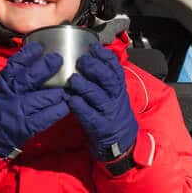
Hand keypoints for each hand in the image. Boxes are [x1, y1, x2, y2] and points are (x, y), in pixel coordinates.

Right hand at [0, 42, 69, 157]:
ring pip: (43, 98)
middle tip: (58, 60)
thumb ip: (17, 75)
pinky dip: (59, 109)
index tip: (40, 47)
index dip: (28, 54)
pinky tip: (67, 104)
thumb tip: (38, 58)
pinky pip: (48, 116)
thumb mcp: (3, 87)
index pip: (15, 64)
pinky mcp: (28, 126)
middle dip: (46, 67)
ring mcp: (20, 111)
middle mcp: (12, 95)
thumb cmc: (1, 106)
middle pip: (30, 78)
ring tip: (69, 87)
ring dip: (59, 92)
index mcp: (5, 83)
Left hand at [65, 43, 138, 159]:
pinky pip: (90, 115)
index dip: (106, 57)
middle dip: (96, 68)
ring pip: (99, 96)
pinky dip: (80, 107)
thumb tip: (88, 58)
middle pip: (109, 80)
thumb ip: (103, 81)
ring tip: (73, 79)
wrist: (121, 144)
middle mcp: (116, 99)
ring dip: (85, 86)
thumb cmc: (111, 116)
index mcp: (119, 90)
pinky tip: (70, 100)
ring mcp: (109, 114)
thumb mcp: (112, 97)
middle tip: (81, 61)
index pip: (116, 69)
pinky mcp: (100, 127)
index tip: (94, 47)